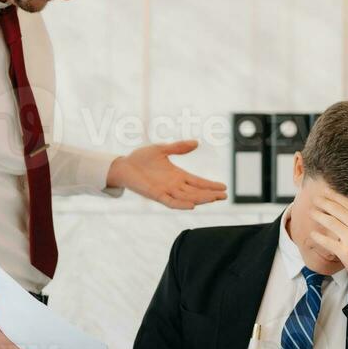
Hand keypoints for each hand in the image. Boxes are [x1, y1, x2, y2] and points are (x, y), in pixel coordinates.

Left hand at [108, 141, 227, 209]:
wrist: (123, 165)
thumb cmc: (141, 158)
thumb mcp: (162, 149)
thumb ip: (179, 147)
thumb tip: (196, 143)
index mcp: (177, 175)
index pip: (198, 182)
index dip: (210, 185)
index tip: (224, 188)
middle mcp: (174, 185)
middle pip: (196, 192)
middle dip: (210, 194)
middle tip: (224, 196)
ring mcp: (166, 191)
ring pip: (187, 198)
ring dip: (201, 199)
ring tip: (214, 199)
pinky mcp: (156, 195)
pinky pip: (171, 202)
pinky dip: (181, 204)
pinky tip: (192, 205)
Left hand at [308, 190, 347, 289]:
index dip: (337, 196)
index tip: (328, 191)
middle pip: (338, 210)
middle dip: (325, 202)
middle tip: (315, 197)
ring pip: (331, 223)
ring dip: (319, 216)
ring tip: (311, 212)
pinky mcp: (345, 253)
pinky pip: (328, 242)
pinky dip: (318, 237)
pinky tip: (312, 234)